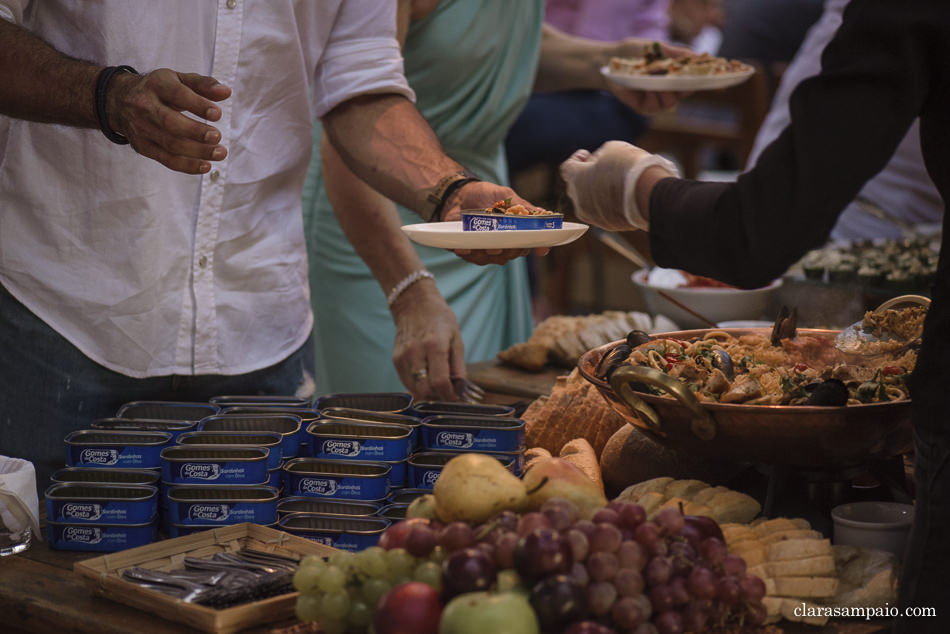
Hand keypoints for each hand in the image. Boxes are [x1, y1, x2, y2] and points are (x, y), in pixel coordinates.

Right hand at [108, 68, 231, 173]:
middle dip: (196, 132)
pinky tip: (206, 165)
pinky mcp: (143, 146)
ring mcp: (142, 129)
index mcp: (156, 85)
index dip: (197, 105)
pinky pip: (167, 159)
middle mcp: (145, 107)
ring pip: (170, 144)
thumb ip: (203, 84)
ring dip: (197, 151)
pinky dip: (188, 165)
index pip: (177, 95)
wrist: (119, 101)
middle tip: (217, 136)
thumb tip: (226, 92)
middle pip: (170, 122)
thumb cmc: (158, 90)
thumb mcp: (178, 79)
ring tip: (219, 153)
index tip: (217, 114)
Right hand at [390, 280, 464, 400]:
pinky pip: (406, 382)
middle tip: (446, 393)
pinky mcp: (396, 359)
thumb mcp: (456, 339)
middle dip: (437, 397)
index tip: (455, 398)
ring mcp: (403, 357)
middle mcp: (416, 352)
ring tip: (437, 384)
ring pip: (414, 389)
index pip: (439, 382)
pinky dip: (418, 385)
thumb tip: (460, 389)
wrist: (414, 304)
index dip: (448, 396)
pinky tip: (426, 377)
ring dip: (427, 392)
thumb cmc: (440, 319)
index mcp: (435, 346)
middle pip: (424, 390)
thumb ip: (458, 366)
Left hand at [443, 180, 550, 264]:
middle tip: (504, 244)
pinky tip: (464, 248)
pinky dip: (468, 253)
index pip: (530, 243)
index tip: (540, 249)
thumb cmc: (484, 195)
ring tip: (486, 246)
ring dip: (489, 254)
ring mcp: (485, 249)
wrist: (457, 194)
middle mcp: (502, 243)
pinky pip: (470, 257)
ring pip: (492, 259)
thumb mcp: (505, 196)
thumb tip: (543, 213)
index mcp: (515, 231)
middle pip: (511, 254)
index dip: (538, 247)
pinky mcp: (468, 251)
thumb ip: (521, 206)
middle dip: (509, 251)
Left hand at [559, 140, 678, 231]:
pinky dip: (609, 205)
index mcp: (576, 180)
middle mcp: (579, 201)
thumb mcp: (612, 149)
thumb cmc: (629, 168)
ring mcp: (592, 216)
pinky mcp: (608, 226)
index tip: (586, 155)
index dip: (576, 160)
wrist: (650, 195)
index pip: (567, 168)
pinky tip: (625, 196)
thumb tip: (599, 163)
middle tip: (603, 168)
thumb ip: (599, 156)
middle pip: (577, 187)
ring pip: (590, 202)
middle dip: (587, 176)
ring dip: (598, 192)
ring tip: (617, 182)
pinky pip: (604, 213)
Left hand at [605, 41, 694, 113]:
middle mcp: (668, 90)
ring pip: (670, 103)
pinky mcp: (643, 108)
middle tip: (679, 79)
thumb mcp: (658, 48)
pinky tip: (649, 90)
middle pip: (683, 94)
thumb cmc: (636, 52)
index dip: (701, 81)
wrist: (611, 60)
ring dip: (667, 93)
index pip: (692, 81)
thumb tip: (699, 55)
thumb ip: (678, 53)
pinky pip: (654, 107)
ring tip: (659, 83)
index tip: (709, 78)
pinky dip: (653, 98)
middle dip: (684, 88)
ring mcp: (656, 100)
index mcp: (674, 76)